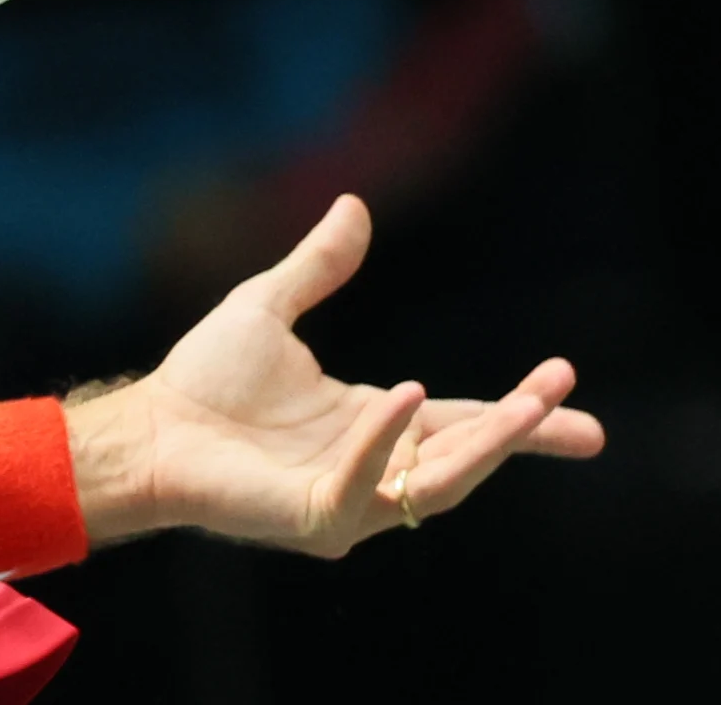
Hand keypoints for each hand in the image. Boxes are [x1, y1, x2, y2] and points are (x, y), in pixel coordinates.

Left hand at [69, 195, 604, 557]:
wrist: (151, 426)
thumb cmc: (205, 378)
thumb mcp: (270, 306)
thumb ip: (319, 264)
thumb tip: (355, 202)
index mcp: (372, 422)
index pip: (461, 419)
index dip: (516, 408)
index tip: (567, 383)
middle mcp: (372, 466)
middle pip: (466, 455)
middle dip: (521, 432)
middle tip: (570, 405)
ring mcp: (349, 500)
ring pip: (438, 482)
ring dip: (484, 446)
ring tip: (526, 407)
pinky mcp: (317, 519)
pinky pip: (364, 486)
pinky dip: (385, 443)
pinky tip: (404, 398)